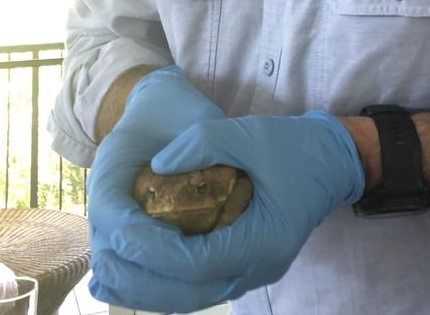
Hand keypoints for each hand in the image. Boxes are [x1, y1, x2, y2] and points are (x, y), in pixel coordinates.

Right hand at [87, 65, 226, 311]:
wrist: (154, 109)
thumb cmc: (176, 110)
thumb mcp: (194, 114)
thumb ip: (201, 140)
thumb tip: (204, 178)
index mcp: (108, 172)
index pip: (120, 224)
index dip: (156, 247)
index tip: (197, 252)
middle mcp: (99, 205)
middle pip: (112, 263)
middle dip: (158, 282)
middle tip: (209, 282)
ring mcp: (106, 227)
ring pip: (116, 280)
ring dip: (157, 293)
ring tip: (206, 290)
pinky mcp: (120, 241)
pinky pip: (126, 279)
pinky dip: (154, 292)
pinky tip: (193, 290)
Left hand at [92, 111, 364, 310]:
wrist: (329, 161)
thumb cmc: (291, 146)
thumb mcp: (247, 132)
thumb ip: (202, 144)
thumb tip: (157, 166)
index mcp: (261, 241)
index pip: (195, 262)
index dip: (153, 252)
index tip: (120, 234)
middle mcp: (257, 268)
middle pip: (188, 294)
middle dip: (140, 284)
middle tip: (100, 268)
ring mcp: (252, 273)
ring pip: (191, 298)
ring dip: (147, 291)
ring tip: (104, 278)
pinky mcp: (244, 265)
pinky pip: (198, 286)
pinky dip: (165, 284)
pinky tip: (136, 272)